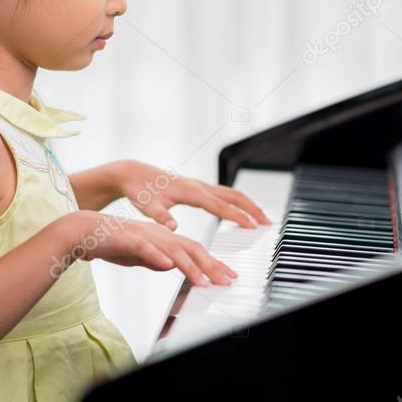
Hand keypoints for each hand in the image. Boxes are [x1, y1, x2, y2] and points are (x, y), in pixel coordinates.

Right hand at [63, 211, 237, 286]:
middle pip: (191, 249)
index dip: (213, 264)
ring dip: (191, 266)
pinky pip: (144, 248)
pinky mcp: (127, 239)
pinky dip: (157, 256)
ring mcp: (144, 236)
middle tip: (227, 280)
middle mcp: (159, 235)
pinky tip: (167, 265)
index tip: (228, 277)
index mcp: (163, 239)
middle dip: (212, 266)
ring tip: (204, 281)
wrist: (83, 230)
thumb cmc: (111, 242)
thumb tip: (171, 266)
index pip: (195, 251)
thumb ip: (155, 260)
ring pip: (173, 250)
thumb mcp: (139, 255)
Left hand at [115, 160, 271, 231]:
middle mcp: (199, 186)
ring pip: (232, 193)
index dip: (237, 216)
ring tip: (262, 219)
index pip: (220, 206)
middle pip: (234, 195)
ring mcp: (200, 186)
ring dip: (249, 205)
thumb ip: (160, 217)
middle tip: (268, 223)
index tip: (253, 226)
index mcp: (191, 192)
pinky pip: (224, 194)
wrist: (134, 174)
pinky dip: (238, 202)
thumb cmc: (140, 191)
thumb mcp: (147, 206)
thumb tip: (173, 227)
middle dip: (252, 209)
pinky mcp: (198, 188)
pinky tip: (243, 212)